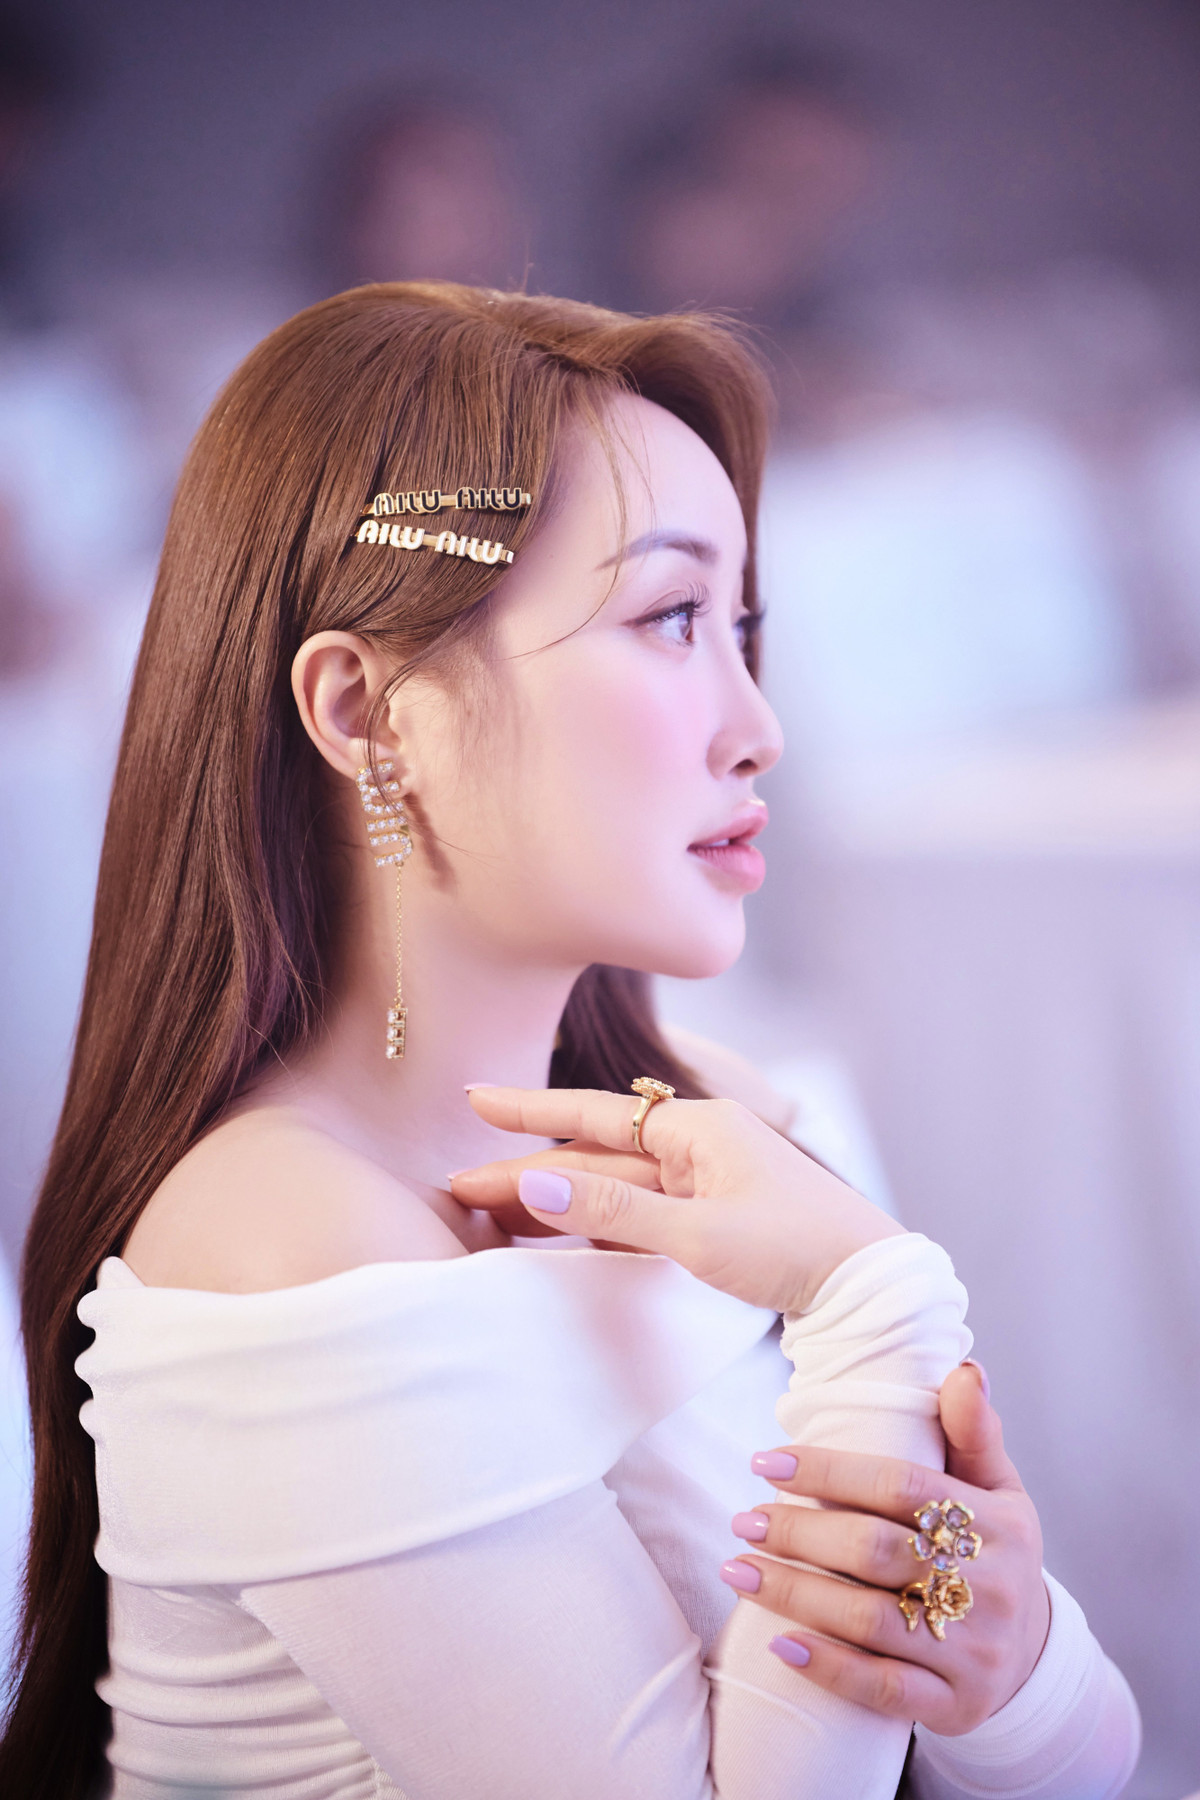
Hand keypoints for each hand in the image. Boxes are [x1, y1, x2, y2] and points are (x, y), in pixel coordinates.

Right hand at [450, 1085, 901, 1314]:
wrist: (870, 1284)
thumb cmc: (797, 1249)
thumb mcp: (698, 1234)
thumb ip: (612, 1212)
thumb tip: (532, 1183)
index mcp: (698, 1128)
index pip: (594, 1115)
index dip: (529, 1111)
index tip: (473, 1100)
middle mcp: (698, 1144)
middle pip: (595, 1155)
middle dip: (527, 1167)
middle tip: (459, 1183)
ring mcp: (705, 1181)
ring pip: (613, 1187)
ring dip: (554, 1198)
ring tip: (489, 1210)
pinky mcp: (712, 1217)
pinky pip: (637, 1213)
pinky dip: (593, 1223)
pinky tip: (554, 1233)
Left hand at [720, 1363, 1051, 1733]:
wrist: (1033, 1657)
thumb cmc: (994, 1555)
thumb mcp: (998, 1490)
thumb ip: (974, 1431)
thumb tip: (962, 1370)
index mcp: (997, 1525)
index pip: (901, 1486)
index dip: (830, 1472)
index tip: (767, 1462)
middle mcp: (990, 1588)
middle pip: (875, 1551)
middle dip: (799, 1533)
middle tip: (743, 1519)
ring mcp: (973, 1651)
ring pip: (868, 1620)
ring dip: (793, 1594)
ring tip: (737, 1568)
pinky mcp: (955, 1706)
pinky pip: (882, 1689)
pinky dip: (827, 1666)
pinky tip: (778, 1642)